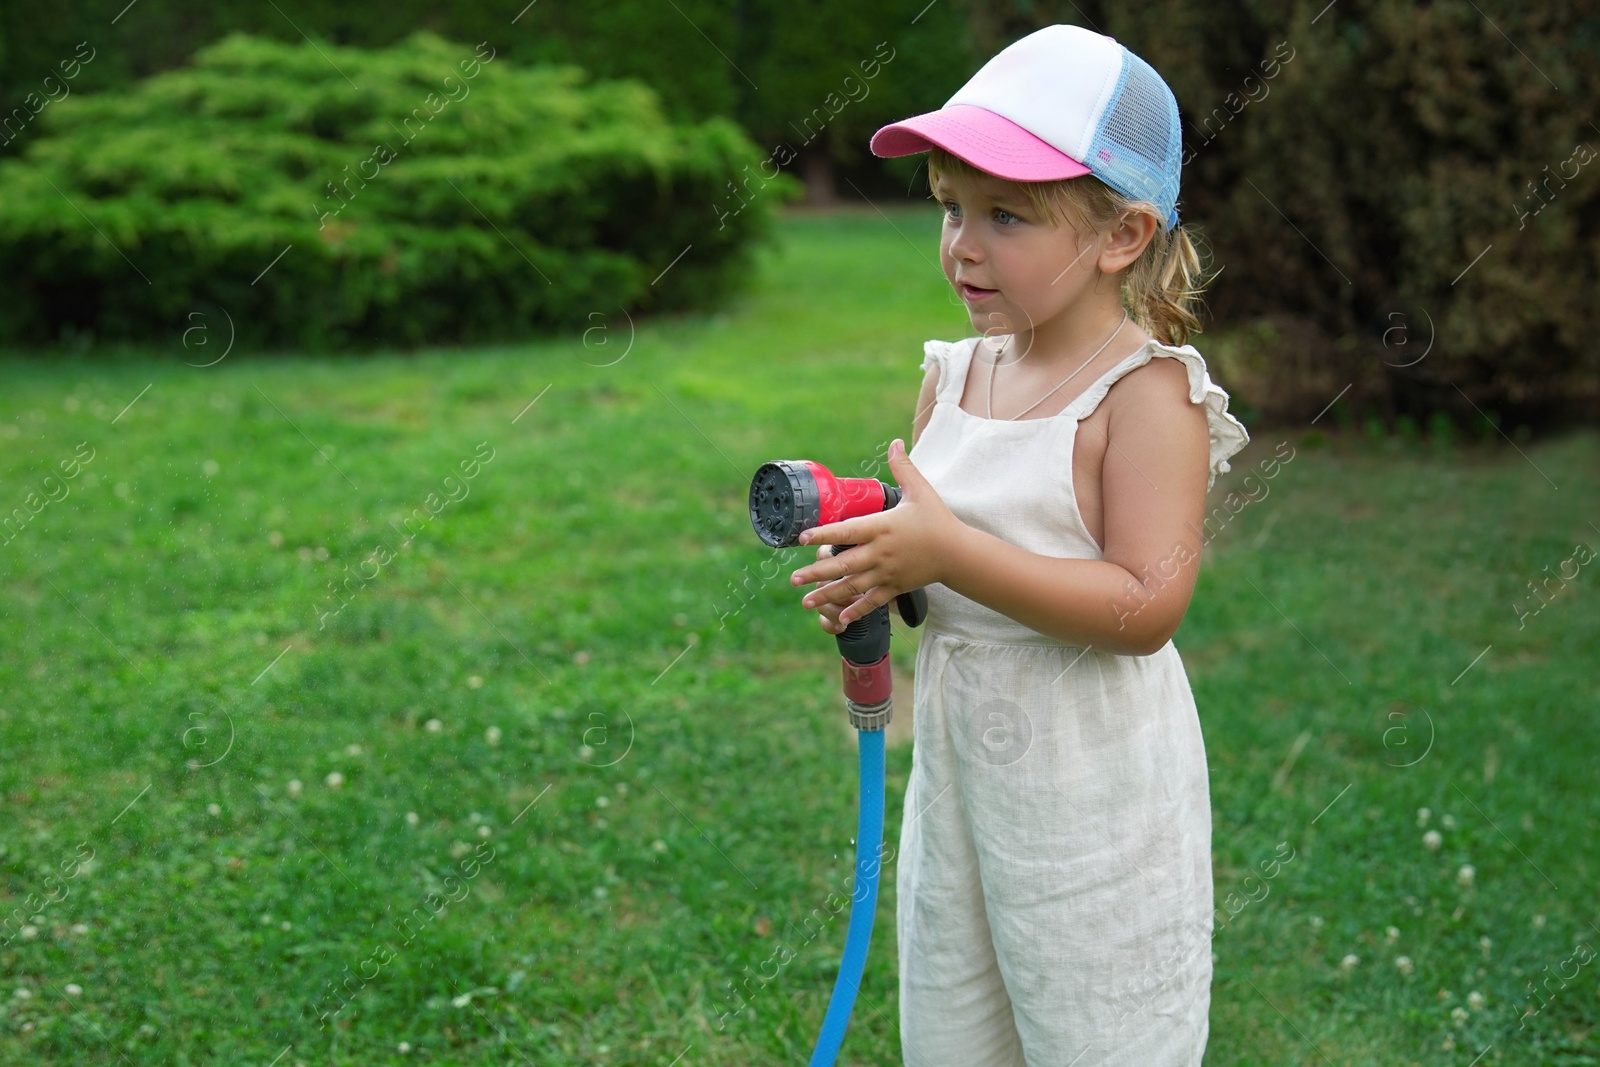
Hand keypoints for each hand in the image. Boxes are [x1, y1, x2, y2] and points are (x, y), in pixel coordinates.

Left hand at [790, 438, 958, 626]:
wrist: (958, 553)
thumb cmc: (937, 521)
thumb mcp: (921, 491)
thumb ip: (904, 467)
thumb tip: (897, 442)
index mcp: (882, 527)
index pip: (846, 530)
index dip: (822, 534)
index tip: (801, 538)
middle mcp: (880, 552)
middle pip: (842, 564)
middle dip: (815, 573)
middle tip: (793, 578)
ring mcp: (887, 573)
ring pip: (852, 586)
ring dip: (827, 595)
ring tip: (806, 601)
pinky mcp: (895, 587)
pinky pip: (872, 601)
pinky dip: (856, 611)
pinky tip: (839, 619)